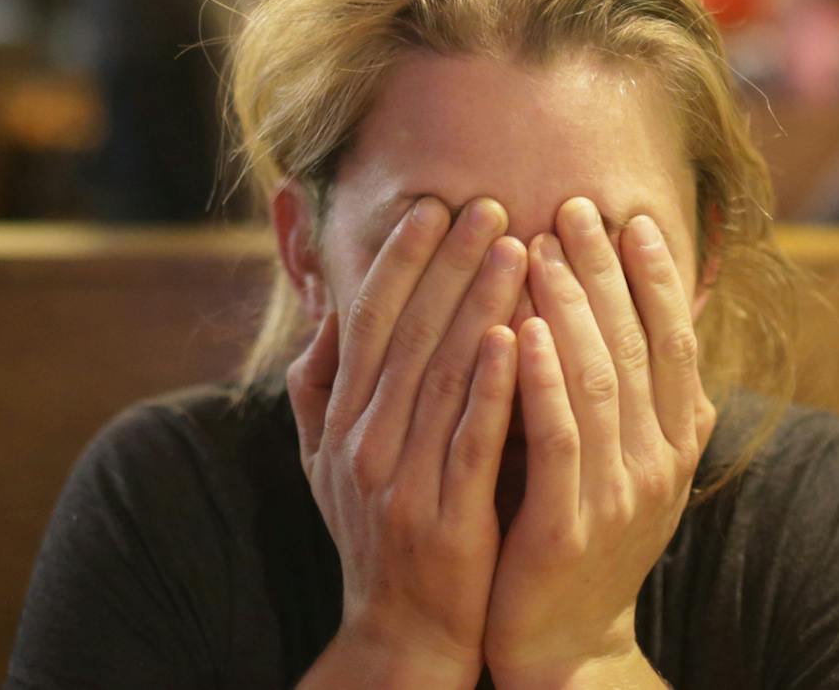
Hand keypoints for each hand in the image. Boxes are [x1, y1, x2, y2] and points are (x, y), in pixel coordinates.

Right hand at [289, 197, 526, 687]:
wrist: (401, 635)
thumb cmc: (375, 534)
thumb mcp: (326, 458)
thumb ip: (321, 382)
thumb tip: (325, 304)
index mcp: (341, 421)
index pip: (369, 321)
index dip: (399, 260)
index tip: (433, 206)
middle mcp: (363, 443)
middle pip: (408, 334)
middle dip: (448, 264)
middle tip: (488, 203)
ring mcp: (401, 482)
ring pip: (442, 375)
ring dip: (478, 305)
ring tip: (517, 247)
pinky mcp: (445, 519)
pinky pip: (470, 441)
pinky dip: (490, 386)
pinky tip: (515, 336)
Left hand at [484, 198, 716, 687]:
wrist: (561, 642)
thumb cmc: (576, 533)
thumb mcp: (622, 460)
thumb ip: (632, 394)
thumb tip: (646, 312)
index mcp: (675, 440)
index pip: (674, 338)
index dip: (653, 275)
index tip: (627, 215)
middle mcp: (660, 462)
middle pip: (636, 343)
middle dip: (604, 270)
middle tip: (572, 207)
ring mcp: (619, 495)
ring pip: (598, 378)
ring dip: (568, 306)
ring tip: (538, 247)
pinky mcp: (569, 526)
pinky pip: (558, 437)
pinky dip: (541, 379)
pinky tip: (518, 329)